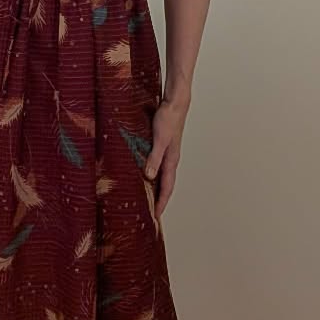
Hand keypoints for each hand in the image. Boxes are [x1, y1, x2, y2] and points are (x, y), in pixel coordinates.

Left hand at [144, 97, 188, 218]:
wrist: (175, 103)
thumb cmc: (169, 119)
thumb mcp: (159, 139)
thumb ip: (154, 157)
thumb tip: (149, 176)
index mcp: (172, 161)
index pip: (167, 187)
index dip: (161, 202)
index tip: (156, 215)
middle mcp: (171, 160)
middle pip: (165, 185)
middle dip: (160, 200)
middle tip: (152, 213)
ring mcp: (167, 154)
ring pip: (162, 176)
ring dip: (156, 188)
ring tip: (147, 198)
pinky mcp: (162, 147)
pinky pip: (157, 166)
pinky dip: (152, 175)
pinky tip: (144, 175)